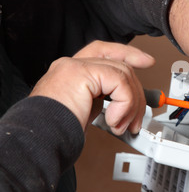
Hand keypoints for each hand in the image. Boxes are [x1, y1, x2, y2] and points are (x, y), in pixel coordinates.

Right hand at [30, 41, 154, 134]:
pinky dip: (125, 104)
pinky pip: (119, 82)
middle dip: (136, 93)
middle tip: (138, 118)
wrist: (38, 140)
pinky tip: (114, 121)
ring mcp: (75, 66)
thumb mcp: (86, 112)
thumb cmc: (56, 133)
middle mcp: (72, 65)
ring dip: (131, 105)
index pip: (105, 52)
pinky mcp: (81, 72)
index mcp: (72, 72)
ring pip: (123, 73)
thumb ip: (104, 100)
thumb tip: (129, 105)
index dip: (128, 54)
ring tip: (123, 126)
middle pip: (120, 64)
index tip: (147, 62)